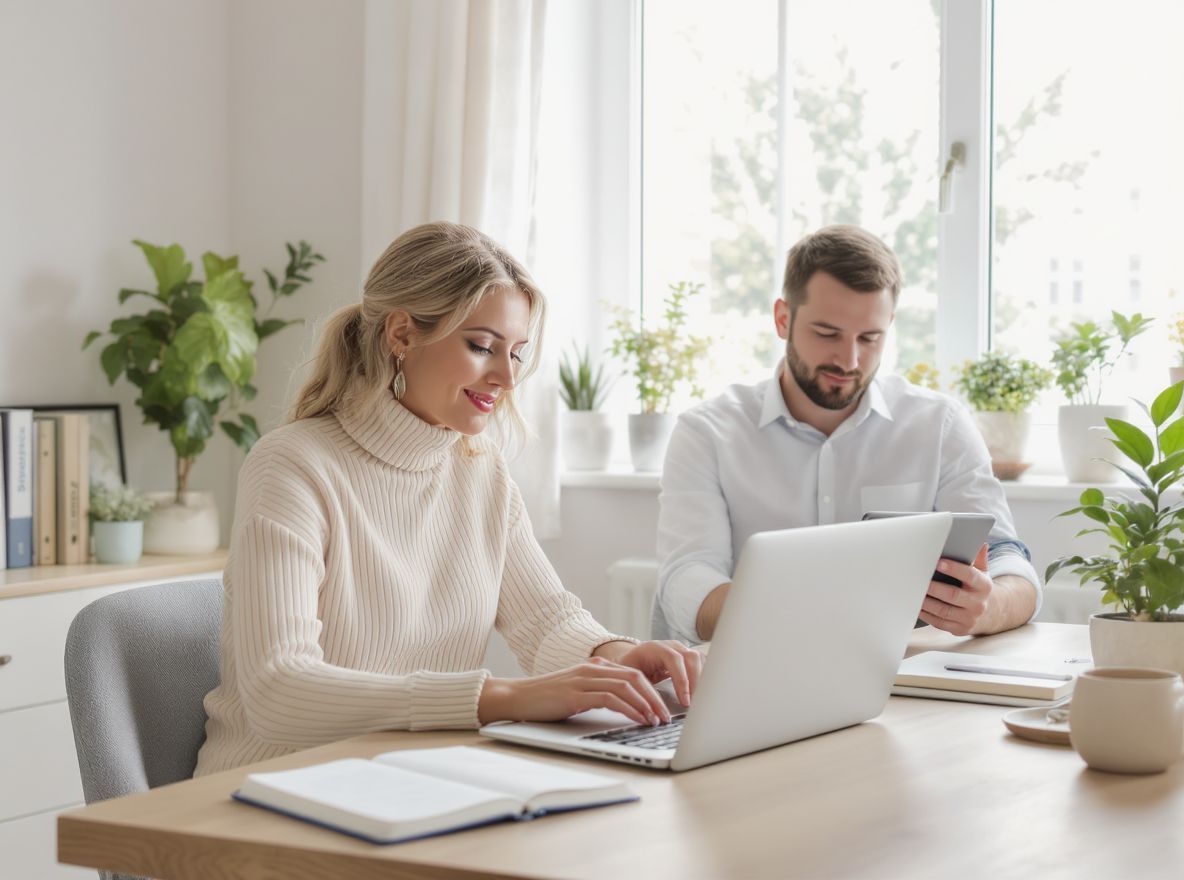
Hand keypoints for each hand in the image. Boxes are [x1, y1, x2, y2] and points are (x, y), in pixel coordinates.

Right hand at [477, 657, 672, 726]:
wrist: (516, 697)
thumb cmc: (546, 700)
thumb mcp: (578, 693)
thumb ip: (598, 694)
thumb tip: (625, 708)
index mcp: (595, 666)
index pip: (633, 673)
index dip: (652, 690)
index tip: (662, 708)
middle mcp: (592, 668)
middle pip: (635, 677)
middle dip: (654, 697)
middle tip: (665, 716)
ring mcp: (584, 679)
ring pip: (626, 686)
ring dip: (646, 704)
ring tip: (656, 720)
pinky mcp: (576, 694)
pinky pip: (610, 698)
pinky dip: (629, 709)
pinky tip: (637, 719)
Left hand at [603, 640, 702, 707]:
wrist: (632, 659)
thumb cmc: (630, 669)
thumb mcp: (630, 678)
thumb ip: (642, 690)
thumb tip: (654, 709)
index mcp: (654, 649)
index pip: (673, 659)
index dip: (681, 680)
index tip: (685, 701)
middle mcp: (671, 646)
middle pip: (691, 657)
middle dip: (696, 682)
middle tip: (695, 703)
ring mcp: (681, 649)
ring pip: (700, 659)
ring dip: (703, 680)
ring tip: (700, 700)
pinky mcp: (688, 657)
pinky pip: (702, 663)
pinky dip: (706, 676)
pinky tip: (705, 691)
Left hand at [918, 544, 991, 635]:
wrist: (988, 613)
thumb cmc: (977, 588)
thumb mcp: (982, 572)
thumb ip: (978, 558)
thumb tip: (981, 544)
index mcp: (984, 586)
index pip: (969, 575)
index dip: (954, 569)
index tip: (938, 562)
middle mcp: (978, 603)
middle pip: (953, 595)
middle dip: (934, 588)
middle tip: (919, 580)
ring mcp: (969, 618)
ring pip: (944, 611)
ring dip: (927, 603)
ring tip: (914, 593)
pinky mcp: (960, 629)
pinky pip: (940, 623)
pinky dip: (927, 615)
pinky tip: (917, 607)